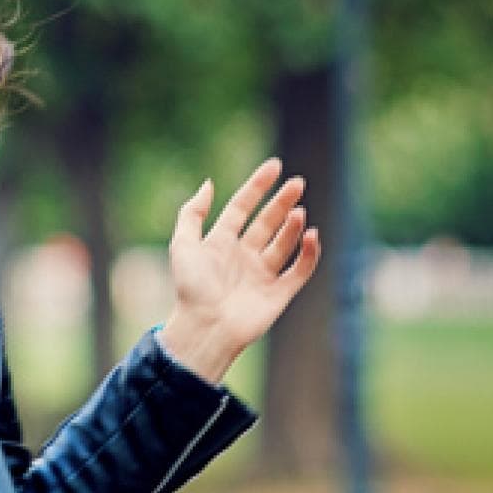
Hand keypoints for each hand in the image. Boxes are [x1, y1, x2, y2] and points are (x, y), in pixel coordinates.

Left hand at [159, 158, 321, 384]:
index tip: (274, 165)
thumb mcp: (182, 245)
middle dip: (282, 201)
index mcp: (221, 242)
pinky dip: (307, 253)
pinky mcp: (279, 293)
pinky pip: (299, 270)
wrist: (204, 327)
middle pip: (268, 221)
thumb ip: (192, 213)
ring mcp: (262, 274)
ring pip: (284, 243)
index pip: (243, 207)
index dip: (257, 186)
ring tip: (298, 212)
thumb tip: (209, 183)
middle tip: (298, 183)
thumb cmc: (190, 288)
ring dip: (293, 226)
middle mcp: (243, 255)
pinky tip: (310, 235)